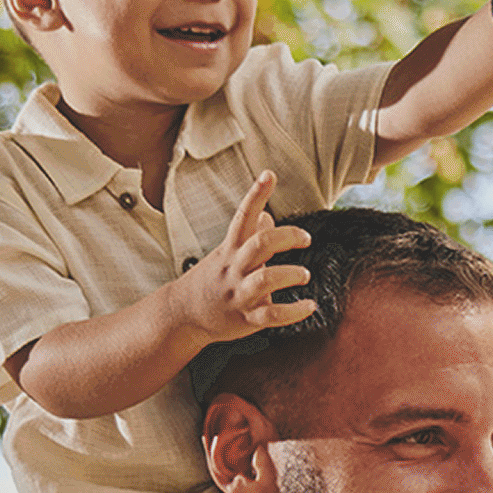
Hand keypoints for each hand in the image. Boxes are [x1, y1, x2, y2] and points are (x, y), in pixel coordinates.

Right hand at [172, 170, 311, 347]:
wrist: (182, 314)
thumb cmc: (211, 279)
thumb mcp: (226, 253)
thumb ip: (249, 235)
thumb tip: (268, 216)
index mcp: (231, 248)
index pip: (243, 216)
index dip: (256, 194)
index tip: (269, 174)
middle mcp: (235, 267)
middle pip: (259, 244)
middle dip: (286, 237)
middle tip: (306, 238)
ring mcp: (239, 293)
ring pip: (265, 280)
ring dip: (289, 274)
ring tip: (304, 275)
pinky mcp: (246, 318)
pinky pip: (272, 315)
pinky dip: (294, 312)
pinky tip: (310, 307)